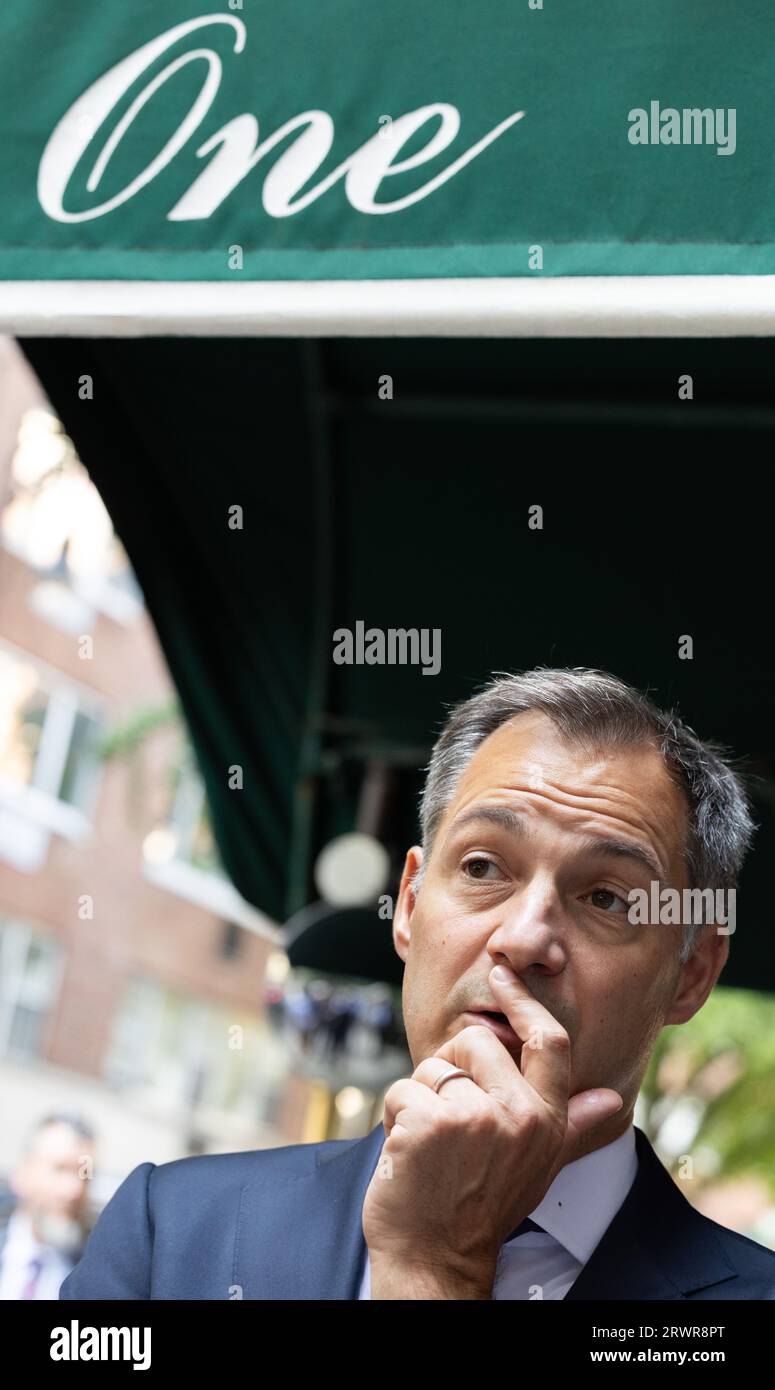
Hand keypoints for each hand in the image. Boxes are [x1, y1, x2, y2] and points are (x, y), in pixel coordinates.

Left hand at [362, 961, 622, 1296]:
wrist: (434, 1259)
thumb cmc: (480, 1208)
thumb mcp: (538, 1165)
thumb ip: (572, 1126)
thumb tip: (613, 1100)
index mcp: (546, 1119)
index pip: (548, 1042)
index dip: (525, 1001)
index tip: (503, 976)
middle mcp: (518, 1115)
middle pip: (475, 1042)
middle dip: (448, 1072)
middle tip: (447, 1123)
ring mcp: (474, 1118)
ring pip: (432, 1068)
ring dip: (418, 1100)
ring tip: (428, 1145)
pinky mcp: (430, 1124)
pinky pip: (399, 1091)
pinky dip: (393, 1118)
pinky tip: (406, 1154)